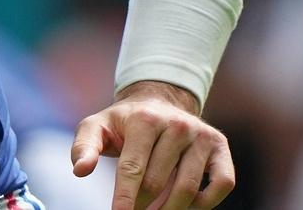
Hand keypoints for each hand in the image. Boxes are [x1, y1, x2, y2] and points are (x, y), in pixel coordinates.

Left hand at [70, 81, 234, 209]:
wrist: (158, 102)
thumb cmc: (124, 122)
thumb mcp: (97, 126)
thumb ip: (84, 147)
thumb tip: (80, 171)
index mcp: (144, 120)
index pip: (133, 168)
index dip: (125, 197)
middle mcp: (177, 125)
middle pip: (157, 182)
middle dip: (141, 205)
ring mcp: (202, 135)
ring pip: (188, 188)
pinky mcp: (220, 146)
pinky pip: (222, 184)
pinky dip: (205, 203)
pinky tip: (185, 205)